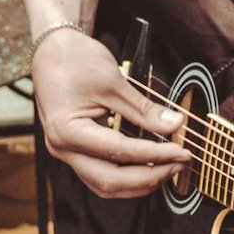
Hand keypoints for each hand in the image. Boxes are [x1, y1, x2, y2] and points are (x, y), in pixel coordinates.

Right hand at [32, 26, 192, 197]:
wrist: (52, 49)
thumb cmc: (75, 59)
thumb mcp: (113, 82)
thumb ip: (144, 109)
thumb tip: (175, 124)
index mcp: (67, 131)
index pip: (119, 152)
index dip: (154, 155)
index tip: (181, 152)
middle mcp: (62, 148)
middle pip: (109, 181)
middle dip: (148, 177)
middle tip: (179, 165)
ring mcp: (66, 151)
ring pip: (104, 184)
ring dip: (138, 182)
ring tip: (169, 168)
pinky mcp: (75, 149)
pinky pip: (101, 173)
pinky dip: (126, 175)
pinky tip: (149, 166)